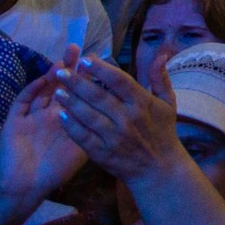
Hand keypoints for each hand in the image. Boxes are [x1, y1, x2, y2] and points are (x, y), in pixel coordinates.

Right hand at [0, 59, 89, 203]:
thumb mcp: (81, 150)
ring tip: (63, 61)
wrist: (24, 190)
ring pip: (42, 90)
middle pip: (60, 85)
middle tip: (77, 48)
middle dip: (69, 68)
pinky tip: (42, 81)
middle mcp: (49, 113)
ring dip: (51, 75)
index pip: (78, 93)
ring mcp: (31, 116)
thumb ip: (95, 131)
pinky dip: (31, 91)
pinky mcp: (13, 122)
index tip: (99, 60)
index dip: (86, 78)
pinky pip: (21, 102)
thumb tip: (118, 114)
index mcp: (66, 119)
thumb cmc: (55, 171)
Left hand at [53, 53, 183, 181]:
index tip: (85, 59)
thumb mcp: (168, 103)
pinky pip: (83, 137)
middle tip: (61, 71)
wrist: (158, 169)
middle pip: (98, 96)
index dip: (101, 68)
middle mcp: (128, 118)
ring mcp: (114, 137)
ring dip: (70, 102)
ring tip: (57, 90)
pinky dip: (71, 126)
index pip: (119, 81)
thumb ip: (160, 79)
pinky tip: (60, 115)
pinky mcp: (103, 153)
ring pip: (88, 115)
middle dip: (77, 82)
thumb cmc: (163, 132)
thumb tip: (160, 55)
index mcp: (143, 103)